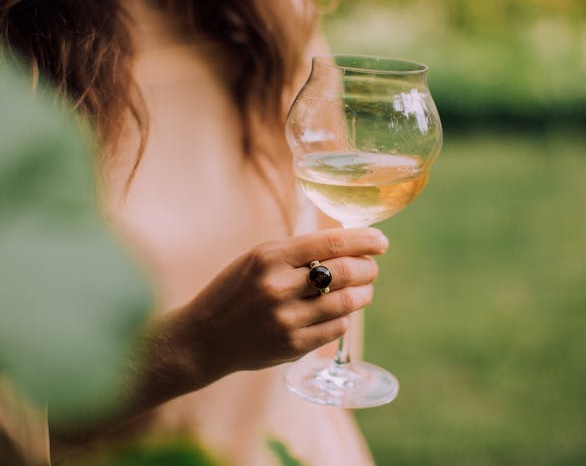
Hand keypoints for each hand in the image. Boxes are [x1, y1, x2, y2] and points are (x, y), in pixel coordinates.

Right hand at [167, 227, 388, 385]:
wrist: (205, 337)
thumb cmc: (236, 290)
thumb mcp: (258, 258)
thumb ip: (298, 251)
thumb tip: (349, 244)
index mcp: (270, 257)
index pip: (331, 242)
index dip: (364, 240)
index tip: (380, 241)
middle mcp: (279, 287)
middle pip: (346, 271)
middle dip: (369, 267)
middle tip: (372, 267)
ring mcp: (287, 319)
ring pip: (348, 301)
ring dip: (364, 293)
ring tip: (364, 289)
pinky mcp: (293, 346)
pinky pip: (337, 327)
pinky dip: (345, 316)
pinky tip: (340, 311)